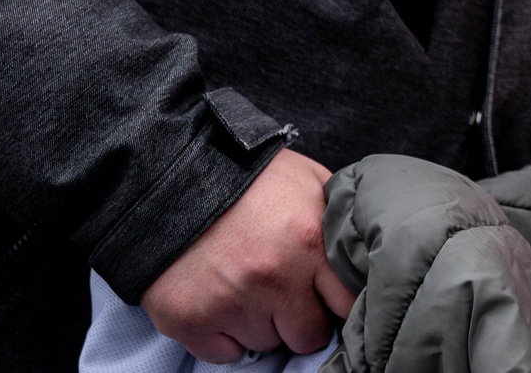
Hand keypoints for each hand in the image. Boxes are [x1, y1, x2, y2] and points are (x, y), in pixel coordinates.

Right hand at [141, 147, 356, 362]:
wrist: (169, 174)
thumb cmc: (246, 177)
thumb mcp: (306, 181)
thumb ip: (336, 221)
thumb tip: (361, 256)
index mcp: (310, 241)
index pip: (348, 304)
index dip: (340, 302)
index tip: (330, 297)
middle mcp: (273, 279)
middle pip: (308, 336)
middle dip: (302, 318)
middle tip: (286, 292)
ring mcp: (229, 304)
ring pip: (266, 344)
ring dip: (262, 324)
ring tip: (247, 285)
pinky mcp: (189, 321)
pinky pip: (224, 355)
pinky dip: (225, 336)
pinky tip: (220, 301)